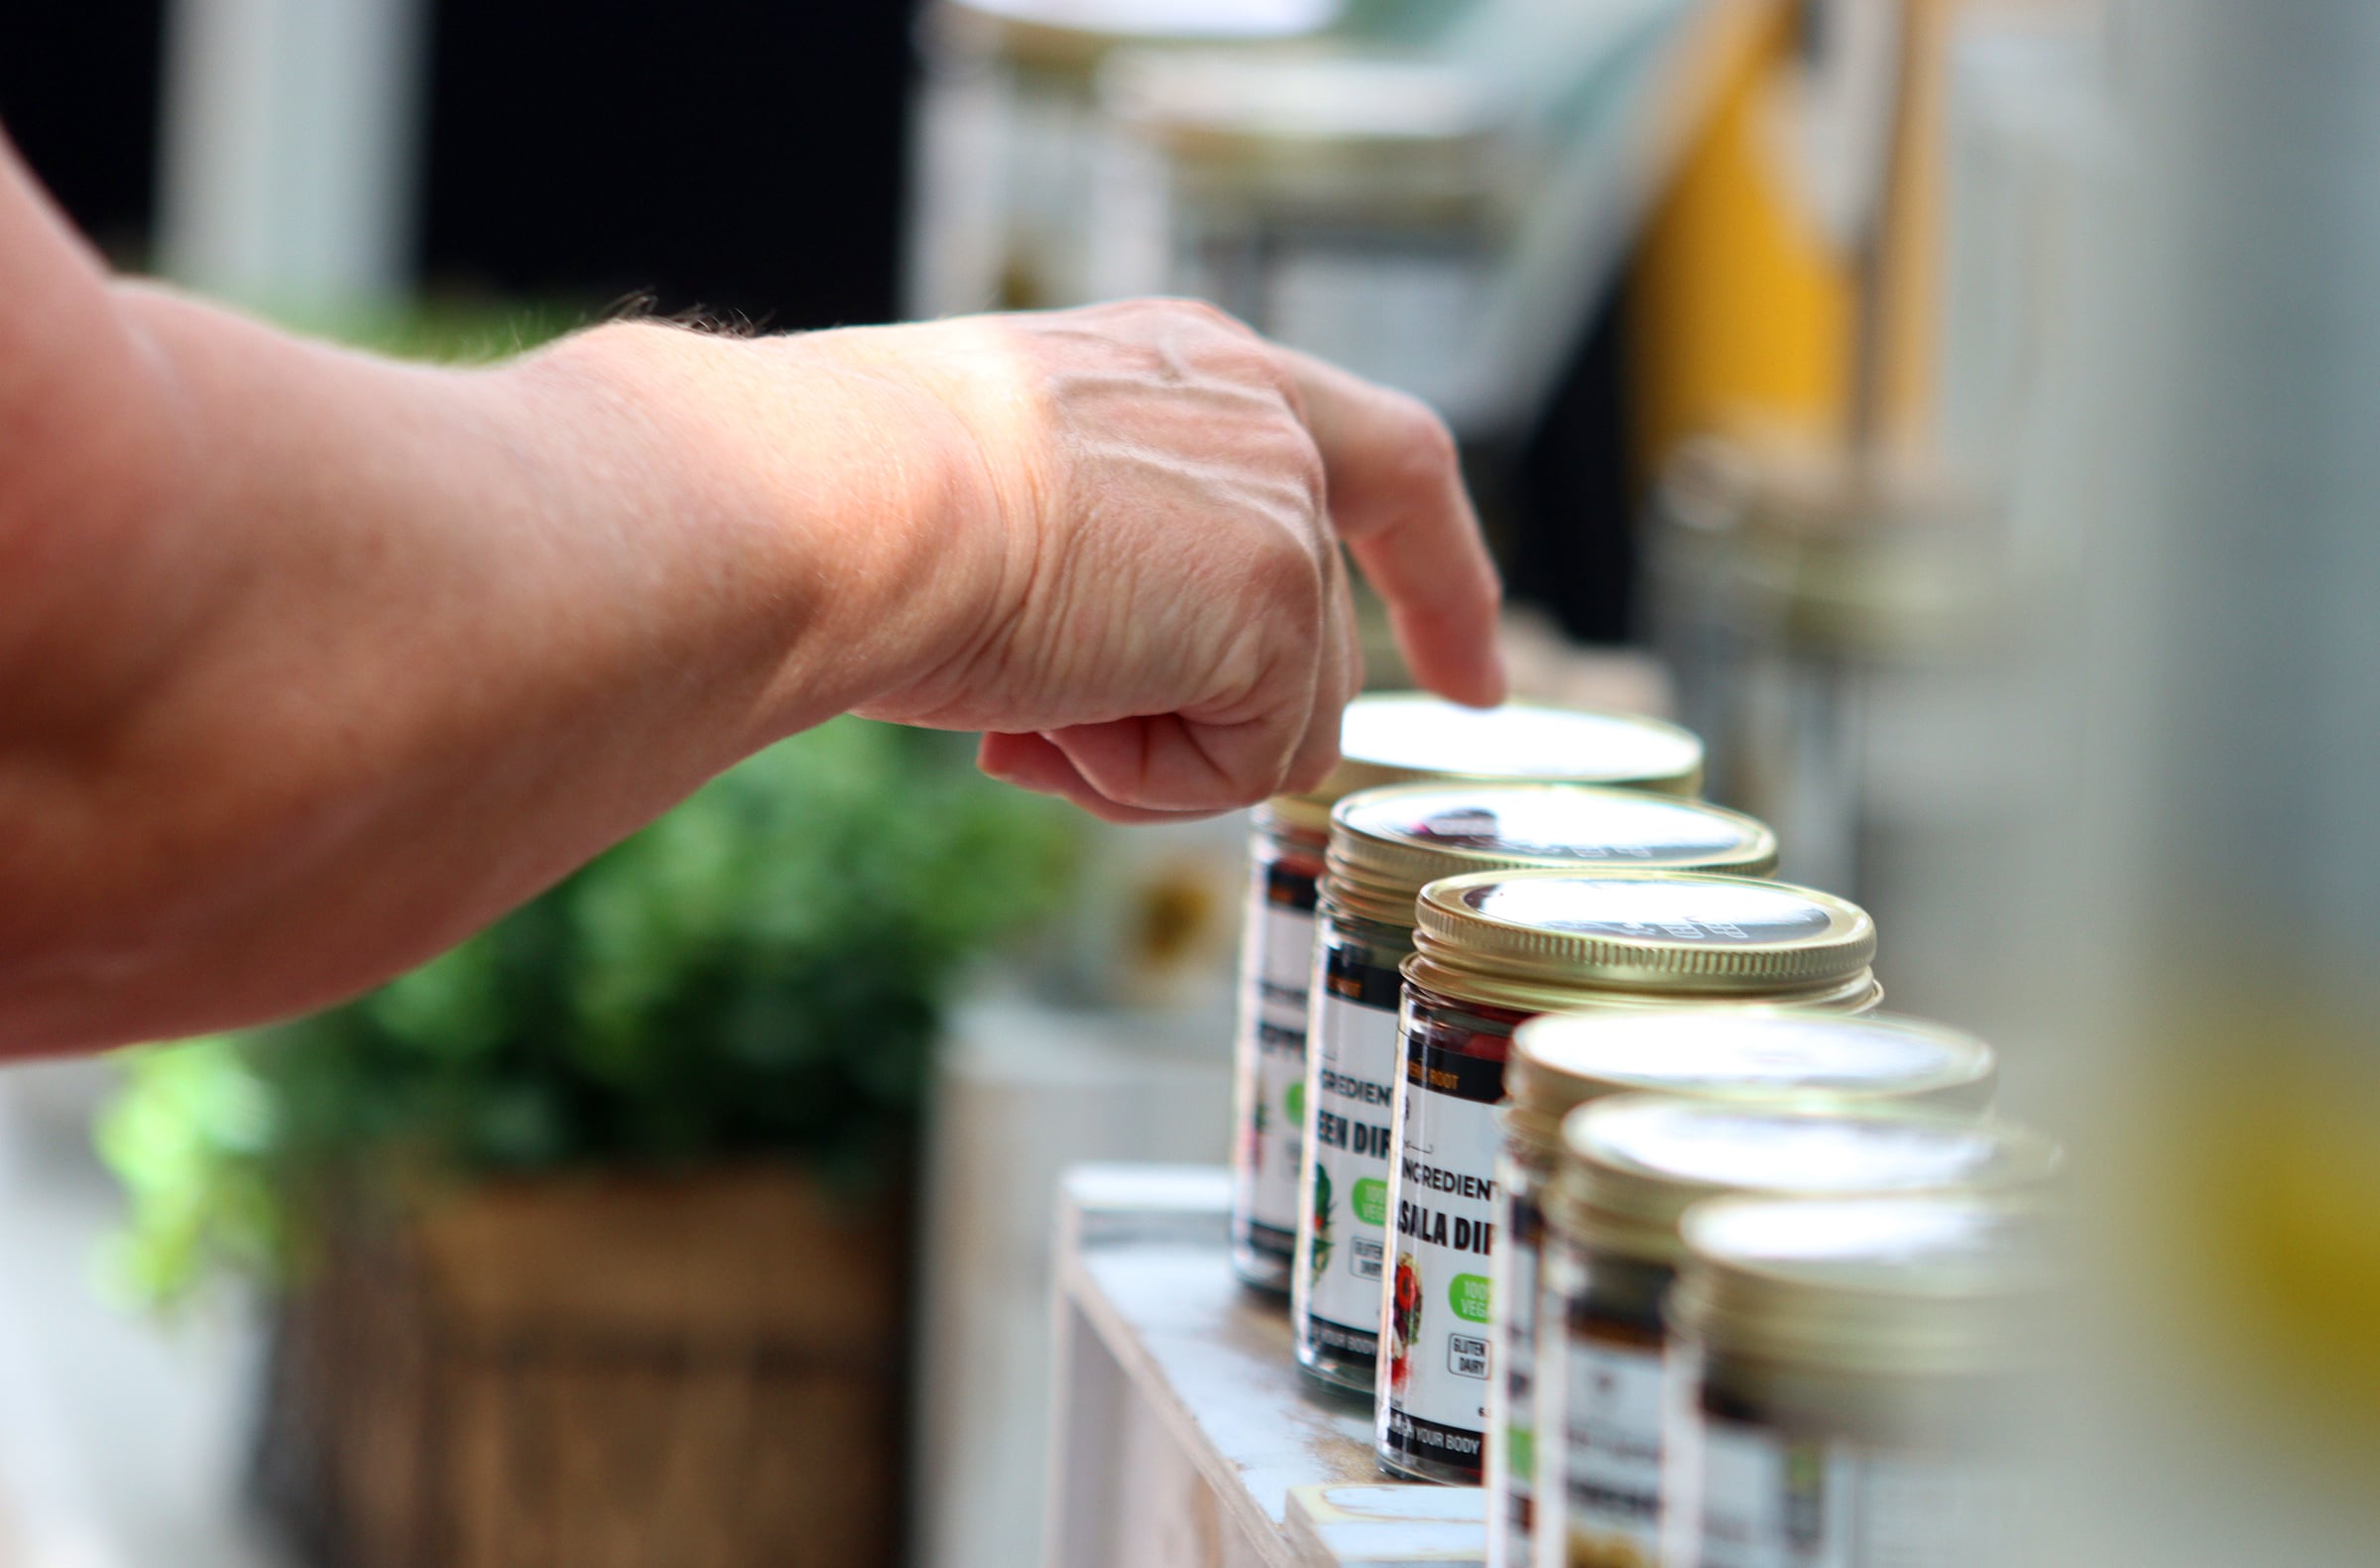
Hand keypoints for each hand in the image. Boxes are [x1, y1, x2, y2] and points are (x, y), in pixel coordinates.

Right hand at [814, 299, 1505, 821]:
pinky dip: (1140, 778)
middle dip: (1205, 738)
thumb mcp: (1017, 499)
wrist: (836, 504)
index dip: (1436, 577)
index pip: (1381, 463)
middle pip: (1318, 651)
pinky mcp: (1275, 608)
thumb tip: (1111, 694)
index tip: (1473, 675)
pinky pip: (1245, 768)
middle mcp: (1266, 420)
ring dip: (1144, 753)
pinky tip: (1045, 715)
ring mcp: (1283, 511)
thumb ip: (1122, 560)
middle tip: (1039, 741)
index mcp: (1198, 367)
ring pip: (1279, 729)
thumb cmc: (862, 499)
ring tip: (1020, 700)